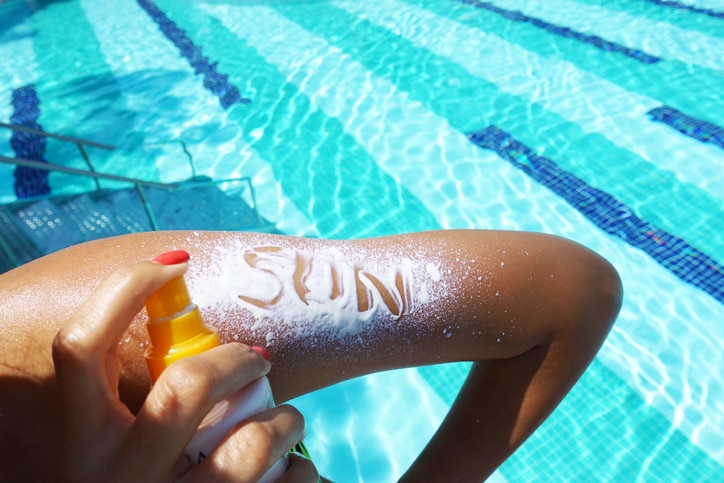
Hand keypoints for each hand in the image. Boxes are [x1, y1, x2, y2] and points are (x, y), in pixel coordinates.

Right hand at [52, 257, 317, 481]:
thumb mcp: (109, 452)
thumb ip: (128, 405)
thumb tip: (177, 324)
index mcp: (81, 442)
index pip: (81, 347)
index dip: (125, 289)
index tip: (174, 263)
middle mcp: (113, 478)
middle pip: (185, 387)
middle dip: (237, 359)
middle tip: (261, 359)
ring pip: (247, 446)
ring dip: (286, 423)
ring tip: (292, 423)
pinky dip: (301, 474)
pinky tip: (296, 473)